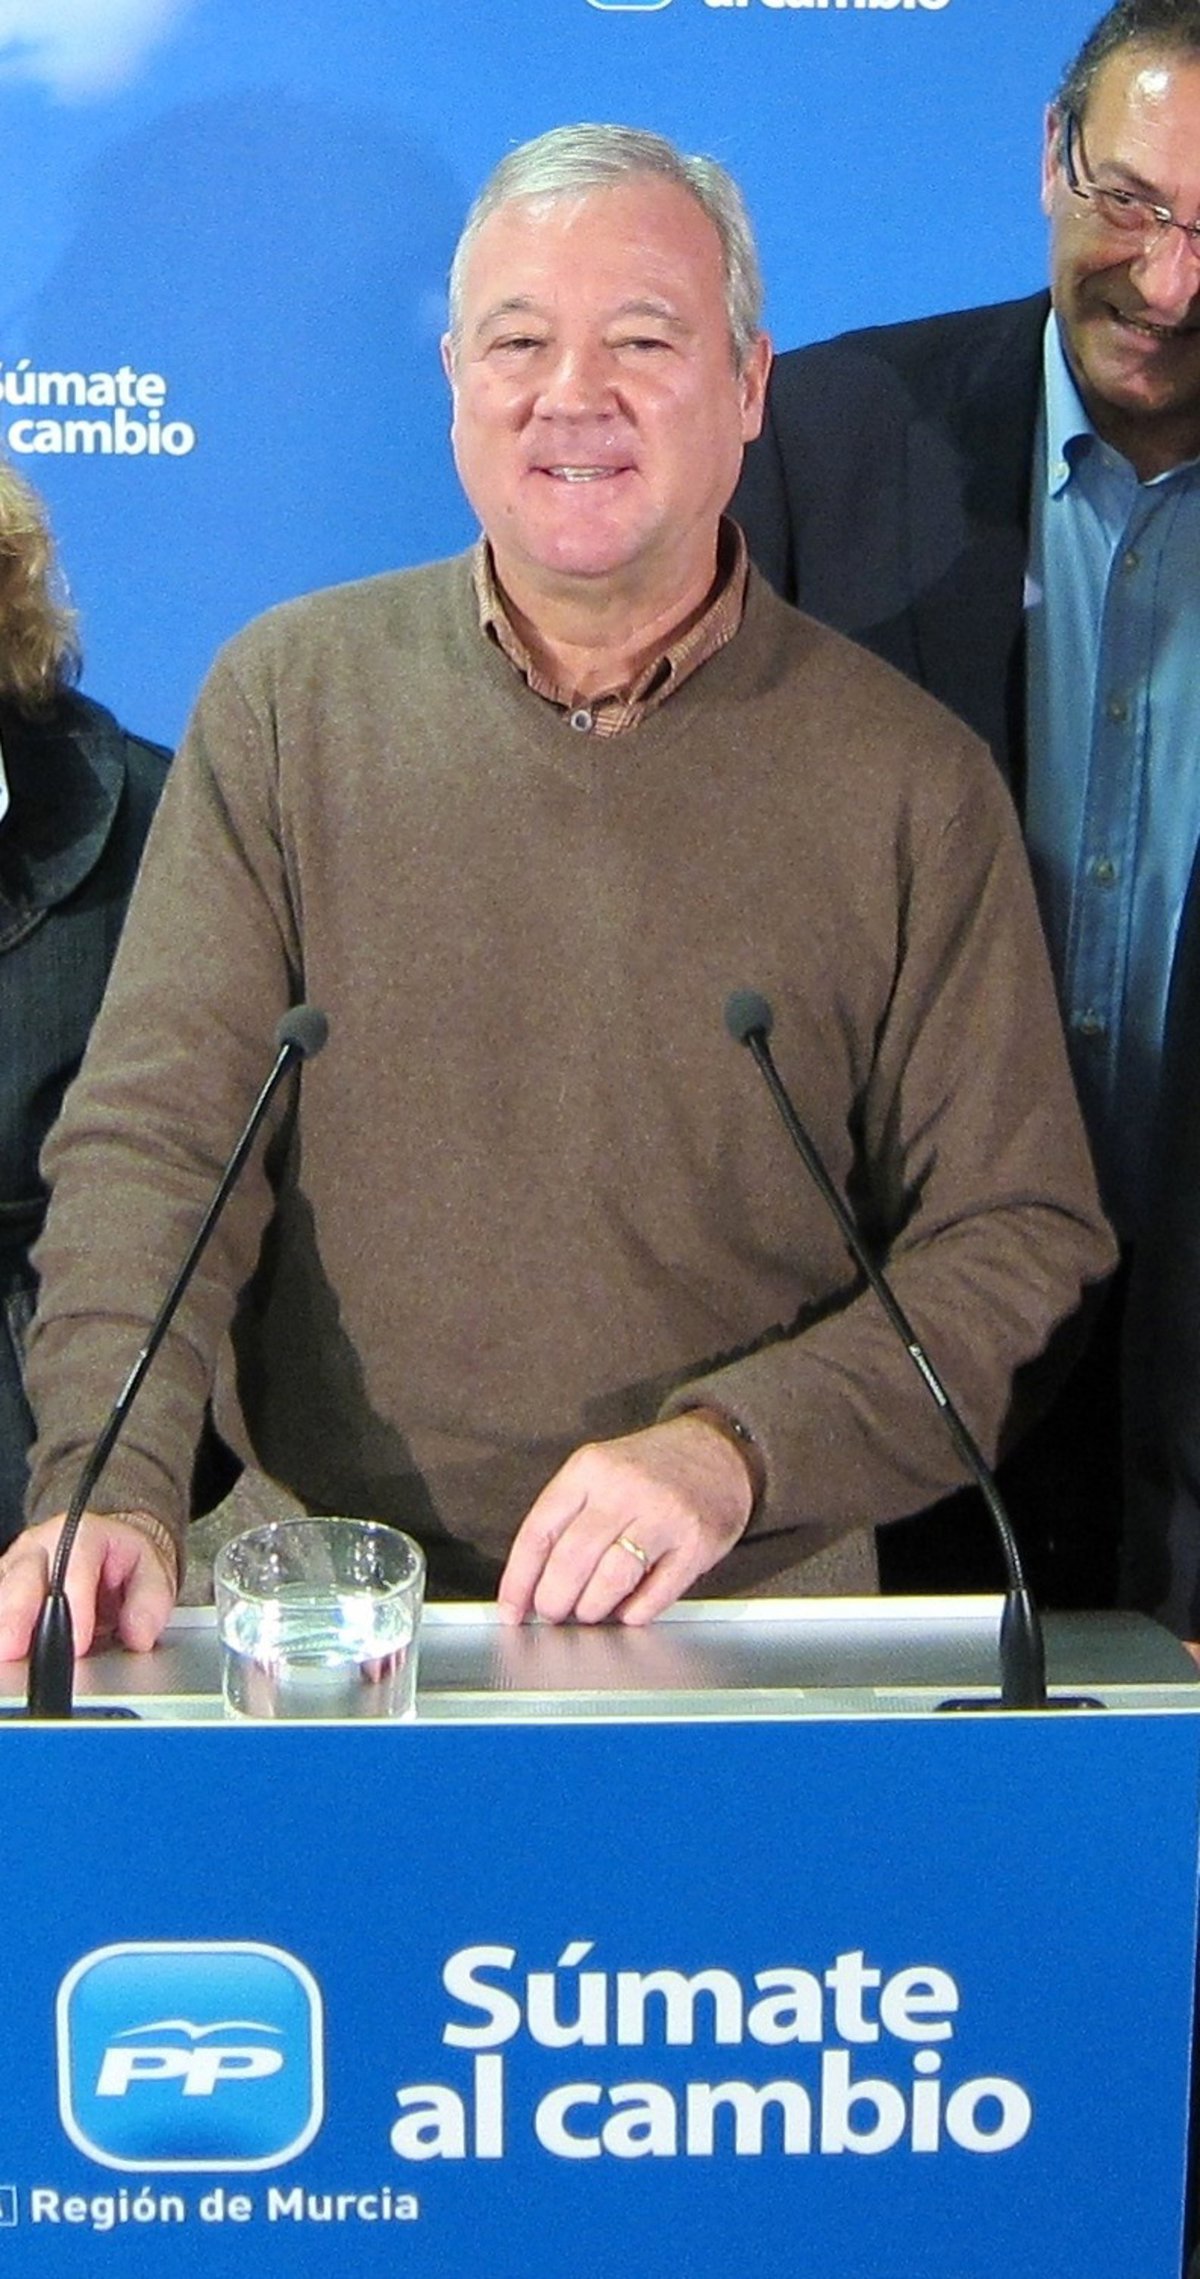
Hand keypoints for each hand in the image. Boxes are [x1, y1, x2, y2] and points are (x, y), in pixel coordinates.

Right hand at [0, 1513, 176, 1662]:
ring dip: (5, 1626)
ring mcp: (15, 1568)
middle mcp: (41, 1547)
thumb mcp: (152, 1571)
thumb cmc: (123, 1561)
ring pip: (3, 1593)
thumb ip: (150, 1601)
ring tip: (8, 1657)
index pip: (74, 1565)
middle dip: (17, 1617)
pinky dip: (2, 1629)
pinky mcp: (4, 1589)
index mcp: (81, 1535)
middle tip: (15, 1651)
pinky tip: (7, 1651)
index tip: (79, 1644)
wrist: (108, 1551)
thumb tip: (139, 1634)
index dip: (75, 1606)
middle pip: (22, 1579)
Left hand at [497, 1414, 755, 1627]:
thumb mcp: (601, 1471)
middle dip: (553, 1600)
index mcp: (589, 1469)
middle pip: (571, 1560)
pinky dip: (635, 1612)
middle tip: (552, 1614)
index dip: (518, 1580)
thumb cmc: (650, 1470)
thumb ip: (568, 1517)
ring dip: (592, 1608)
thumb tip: (532, 1582)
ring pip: (611, 1579)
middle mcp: (624, 1488)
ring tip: (589, 1612)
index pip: (539, 1532)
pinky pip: (656, 1593)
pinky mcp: (697, 1541)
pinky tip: (627, 1612)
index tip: (510, 1611)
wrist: (719, 1449)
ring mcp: (664, 1514)